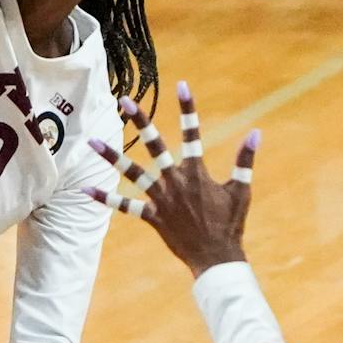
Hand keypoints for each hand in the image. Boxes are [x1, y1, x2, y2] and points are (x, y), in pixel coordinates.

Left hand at [87, 82, 258, 278]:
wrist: (216, 258)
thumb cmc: (231, 224)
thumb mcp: (242, 190)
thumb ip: (245, 160)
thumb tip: (256, 132)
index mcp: (197, 173)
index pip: (192, 134)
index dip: (188, 109)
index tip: (181, 85)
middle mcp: (175, 182)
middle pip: (154, 145)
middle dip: (140, 121)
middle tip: (124, 101)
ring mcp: (161, 199)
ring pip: (132, 172)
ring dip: (112, 157)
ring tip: (92, 141)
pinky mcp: (152, 217)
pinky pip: (125, 206)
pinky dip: (106, 199)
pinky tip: (86, 190)